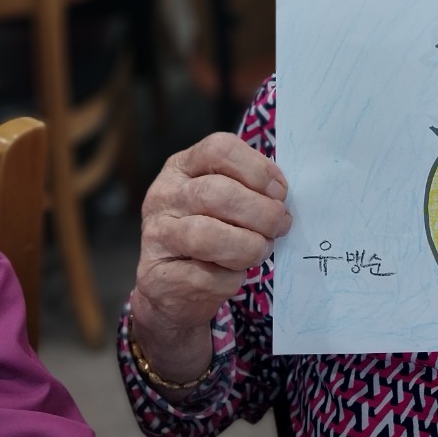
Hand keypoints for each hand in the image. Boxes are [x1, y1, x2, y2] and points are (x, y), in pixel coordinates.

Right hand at [132, 134, 291, 344]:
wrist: (173, 287)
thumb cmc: (212, 232)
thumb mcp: (225, 200)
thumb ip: (250, 190)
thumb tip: (281, 197)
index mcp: (183, 167)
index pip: (219, 149)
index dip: (258, 169)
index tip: (280, 193)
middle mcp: (163, 196)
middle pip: (216, 193)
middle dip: (261, 213)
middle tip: (280, 226)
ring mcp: (155, 236)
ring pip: (208, 236)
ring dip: (248, 247)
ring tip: (261, 251)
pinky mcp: (156, 277)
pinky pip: (204, 277)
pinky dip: (231, 279)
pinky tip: (234, 275)